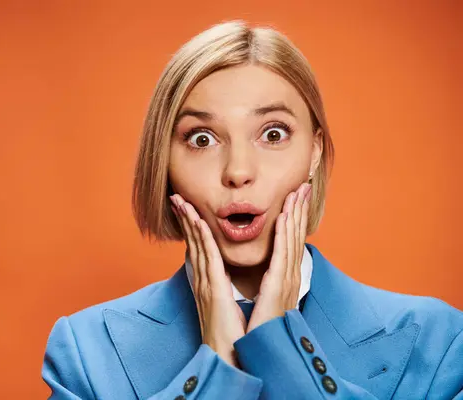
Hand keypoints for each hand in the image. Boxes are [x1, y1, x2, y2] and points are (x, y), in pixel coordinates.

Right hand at [169, 194, 245, 366]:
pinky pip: (208, 258)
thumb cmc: (231, 335)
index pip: (200, 248)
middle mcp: (203, 280)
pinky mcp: (213, 290)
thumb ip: (224, 288)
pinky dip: (201, 239)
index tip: (188, 209)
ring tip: (181, 202)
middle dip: (185, 218)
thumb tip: (226, 275)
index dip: (193, 227)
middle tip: (177, 198)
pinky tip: (197, 222)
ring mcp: (206, 284)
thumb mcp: (226, 306)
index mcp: (209, 283)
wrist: (227, 358)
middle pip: (193, 242)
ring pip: (197, 245)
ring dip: (189, 222)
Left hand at [247, 182, 311, 332]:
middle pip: (294, 236)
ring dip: (294, 214)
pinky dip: (285, 234)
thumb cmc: (259, 330)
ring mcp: (286, 281)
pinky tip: (285, 216)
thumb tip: (263, 272)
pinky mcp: (278, 286)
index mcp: (283, 279)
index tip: (294, 199)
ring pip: (291, 240)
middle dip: (299, 210)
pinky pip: (282, 254)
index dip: (293, 219)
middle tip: (302, 187)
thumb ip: (266, 284)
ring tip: (297, 192)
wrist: (261, 353)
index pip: (289, 242)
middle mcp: (288, 277)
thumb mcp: (264, 301)